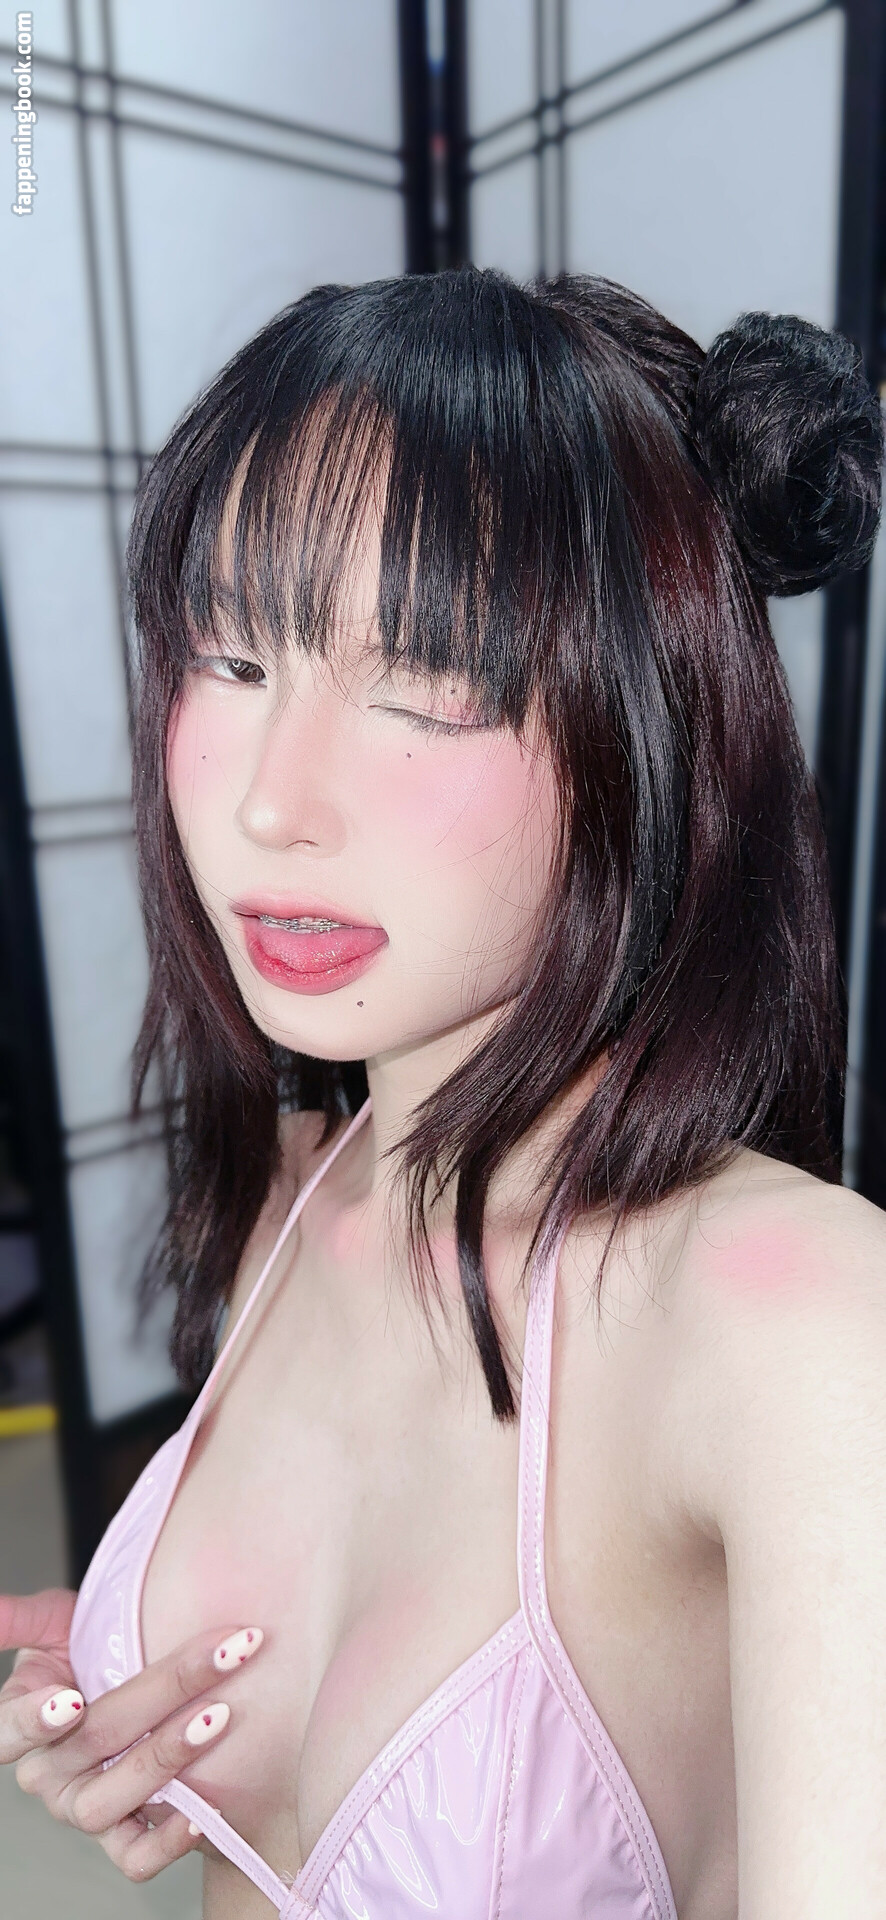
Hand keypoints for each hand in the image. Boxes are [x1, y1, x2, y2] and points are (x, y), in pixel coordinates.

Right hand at [0, 1589, 263, 1881]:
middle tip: (217, 1658)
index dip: (35, 1719)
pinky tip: (201, 1810)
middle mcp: (48, 1775)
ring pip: (110, 1801)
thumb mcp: (52, 1625)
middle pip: (94, 1741)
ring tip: (218, 1717)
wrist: (130, 1676)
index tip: (72, 1698)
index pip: (10, 1730)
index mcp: (20, 1724)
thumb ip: (22, 1619)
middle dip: (163, 1692)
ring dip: (168, 1756)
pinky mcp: (120, 1836)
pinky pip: (134, 1857)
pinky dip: (166, 1842)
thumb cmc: (87, 1649)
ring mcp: (82, 1809)